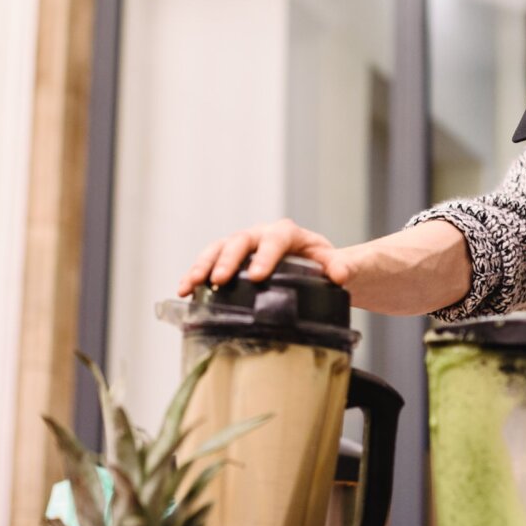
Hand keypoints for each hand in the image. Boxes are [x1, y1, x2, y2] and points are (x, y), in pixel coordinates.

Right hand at [176, 218, 352, 296]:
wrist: (313, 266)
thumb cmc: (322, 263)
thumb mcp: (335, 264)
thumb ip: (341, 267)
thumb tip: (341, 275)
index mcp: (287, 233)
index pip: (275, 239)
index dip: (265, 256)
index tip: (257, 276)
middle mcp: (260, 235)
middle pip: (240, 241)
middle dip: (228, 260)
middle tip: (220, 280)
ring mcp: (242, 247)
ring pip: (218, 249)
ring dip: (203, 266)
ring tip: (191, 285)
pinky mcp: (229, 259)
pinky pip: (208, 263)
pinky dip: (195, 275)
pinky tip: (184, 292)